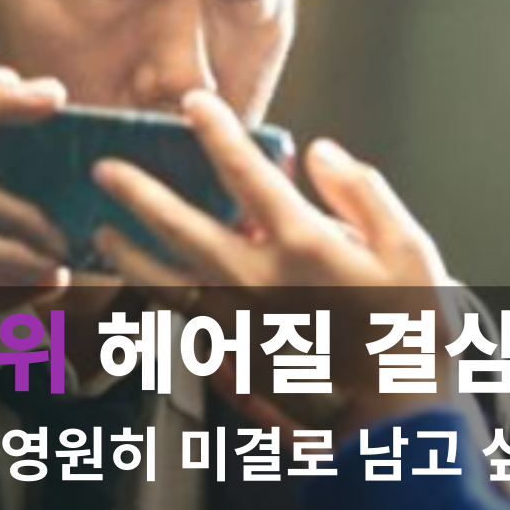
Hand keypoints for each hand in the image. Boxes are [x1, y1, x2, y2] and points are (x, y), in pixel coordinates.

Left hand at [93, 89, 453, 432]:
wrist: (400, 406)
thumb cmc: (408, 321)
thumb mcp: (408, 244)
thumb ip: (361, 190)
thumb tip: (318, 151)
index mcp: (303, 244)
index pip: (247, 173)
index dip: (217, 132)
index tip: (194, 104)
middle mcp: (260, 279)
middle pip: (184, 228)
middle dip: (142, 194)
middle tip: (105, 170)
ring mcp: (244, 322)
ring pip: (168, 282)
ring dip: (131, 255)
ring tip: (101, 235)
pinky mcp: (240, 355)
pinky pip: (183, 322)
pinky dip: (156, 302)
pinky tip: (144, 289)